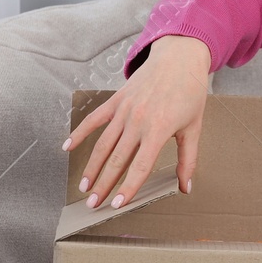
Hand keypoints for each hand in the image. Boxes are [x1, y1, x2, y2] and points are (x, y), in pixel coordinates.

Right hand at [61, 35, 212, 208]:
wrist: (180, 58)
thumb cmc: (190, 93)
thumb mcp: (194, 127)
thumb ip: (188, 160)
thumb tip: (186, 187)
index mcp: (159, 129)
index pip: (140, 166)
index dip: (128, 187)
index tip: (117, 204)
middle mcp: (137, 121)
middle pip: (116, 160)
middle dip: (103, 185)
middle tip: (93, 204)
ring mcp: (124, 110)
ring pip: (102, 144)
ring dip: (91, 167)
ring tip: (84, 187)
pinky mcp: (116, 100)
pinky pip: (93, 119)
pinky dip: (79, 133)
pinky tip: (67, 147)